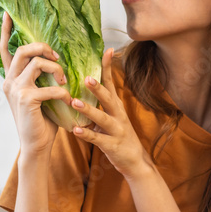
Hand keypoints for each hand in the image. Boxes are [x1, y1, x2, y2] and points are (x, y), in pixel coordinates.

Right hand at [0, 12, 70, 154]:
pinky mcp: (26, 99)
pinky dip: (62, 92)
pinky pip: (48, 86)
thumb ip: (43, 76)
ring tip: (64, 80)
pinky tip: (68, 100)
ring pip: (35, 63)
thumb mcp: (41, 93)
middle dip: (43, 48)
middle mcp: (9, 81)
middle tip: (58, 58)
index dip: (7, 30)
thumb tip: (59, 57)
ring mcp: (15, 90)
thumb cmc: (42, 120)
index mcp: (11, 78)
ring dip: (55, 68)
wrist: (37, 145)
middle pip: (23, 50)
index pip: (5, 49)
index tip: (9, 13)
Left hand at [69, 48, 152, 178]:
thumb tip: (83, 87)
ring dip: (88, 110)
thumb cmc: (119, 136)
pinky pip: (97, 139)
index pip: (111, 83)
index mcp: (116, 106)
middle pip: (108, 98)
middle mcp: (118, 115)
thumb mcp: (112, 116)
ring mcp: (117, 130)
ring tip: (74, 102)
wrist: (135, 161)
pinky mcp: (112, 145)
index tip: (106, 50)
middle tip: (85, 76)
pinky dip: (86, 135)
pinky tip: (75, 130)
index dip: (108, 67)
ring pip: (102, 118)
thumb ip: (99, 104)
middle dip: (97, 87)